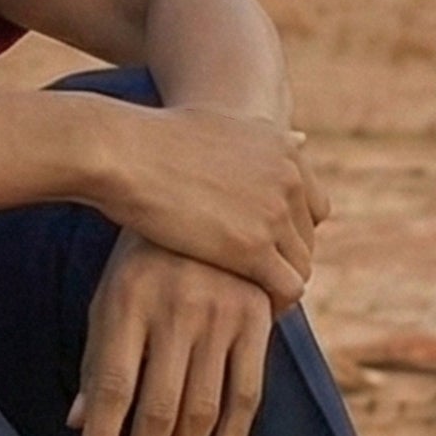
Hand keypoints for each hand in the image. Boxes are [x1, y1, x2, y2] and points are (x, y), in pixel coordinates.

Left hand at [70, 237, 277, 435]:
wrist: (207, 189)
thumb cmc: (143, 255)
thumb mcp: (110, 294)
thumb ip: (100, 357)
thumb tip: (77, 424)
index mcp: (127, 300)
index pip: (111, 388)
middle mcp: (175, 309)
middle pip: (155, 409)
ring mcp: (220, 313)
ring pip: (200, 410)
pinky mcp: (257, 319)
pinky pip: (247, 392)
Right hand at [86, 101, 322, 307]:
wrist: (123, 153)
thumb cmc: (155, 140)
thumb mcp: (222, 123)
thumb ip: (262, 136)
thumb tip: (302, 138)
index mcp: (284, 149)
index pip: (312, 209)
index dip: (287, 234)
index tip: (257, 250)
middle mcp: (288, 178)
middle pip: (306, 240)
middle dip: (280, 262)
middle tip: (248, 283)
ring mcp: (274, 213)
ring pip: (301, 267)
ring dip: (276, 287)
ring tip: (245, 302)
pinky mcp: (253, 248)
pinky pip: (288, 289)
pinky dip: (274, 305)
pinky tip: (244, 311)